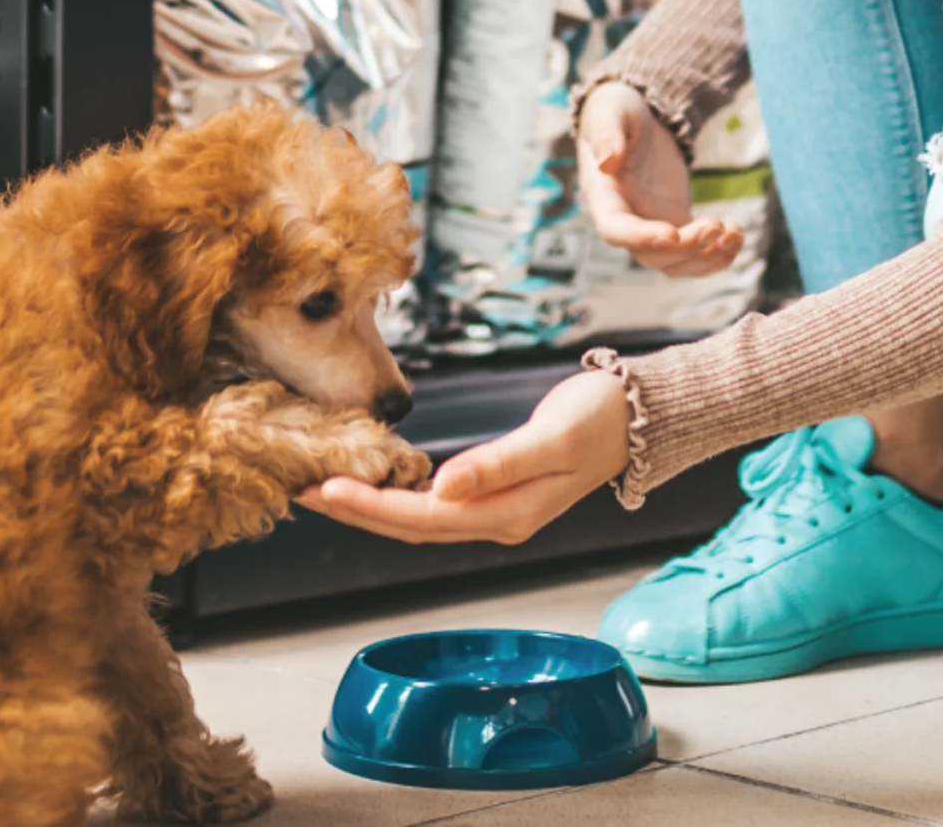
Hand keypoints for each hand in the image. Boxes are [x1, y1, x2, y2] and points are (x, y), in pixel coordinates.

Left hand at [297, 370, 631, 544]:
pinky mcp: (497, 492)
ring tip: (323, 490)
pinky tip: (375, 482)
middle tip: (301, 492)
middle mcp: (498, 520)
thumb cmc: (603, 419)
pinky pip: (435, 504)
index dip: (371, 507)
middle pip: (411, 527)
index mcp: (508, 513)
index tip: (326, 489)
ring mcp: (497, 510)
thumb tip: (441, 484)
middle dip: (354, 512)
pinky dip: (397, 495)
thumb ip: (498, 463)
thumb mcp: (552, 436)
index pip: (423, 518)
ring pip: (419, 519)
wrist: (641, 415)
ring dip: (370, 507)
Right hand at [578, 82, 743, 276]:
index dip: (642, 238)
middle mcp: (625, 220)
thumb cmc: (617, 110)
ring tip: (735, 235)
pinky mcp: (674, 221)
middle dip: (686, 248)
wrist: (636, 114)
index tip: (674, 233)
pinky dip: (716, 253)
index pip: (616, 230)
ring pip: (675, 263)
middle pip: (651, 255)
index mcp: (603, 196)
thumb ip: (606, 134)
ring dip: (706, 257)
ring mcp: (650, 225)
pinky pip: (693, 252)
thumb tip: (607, 161)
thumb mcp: (609, 112)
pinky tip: (737, 236)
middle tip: (717, 224)